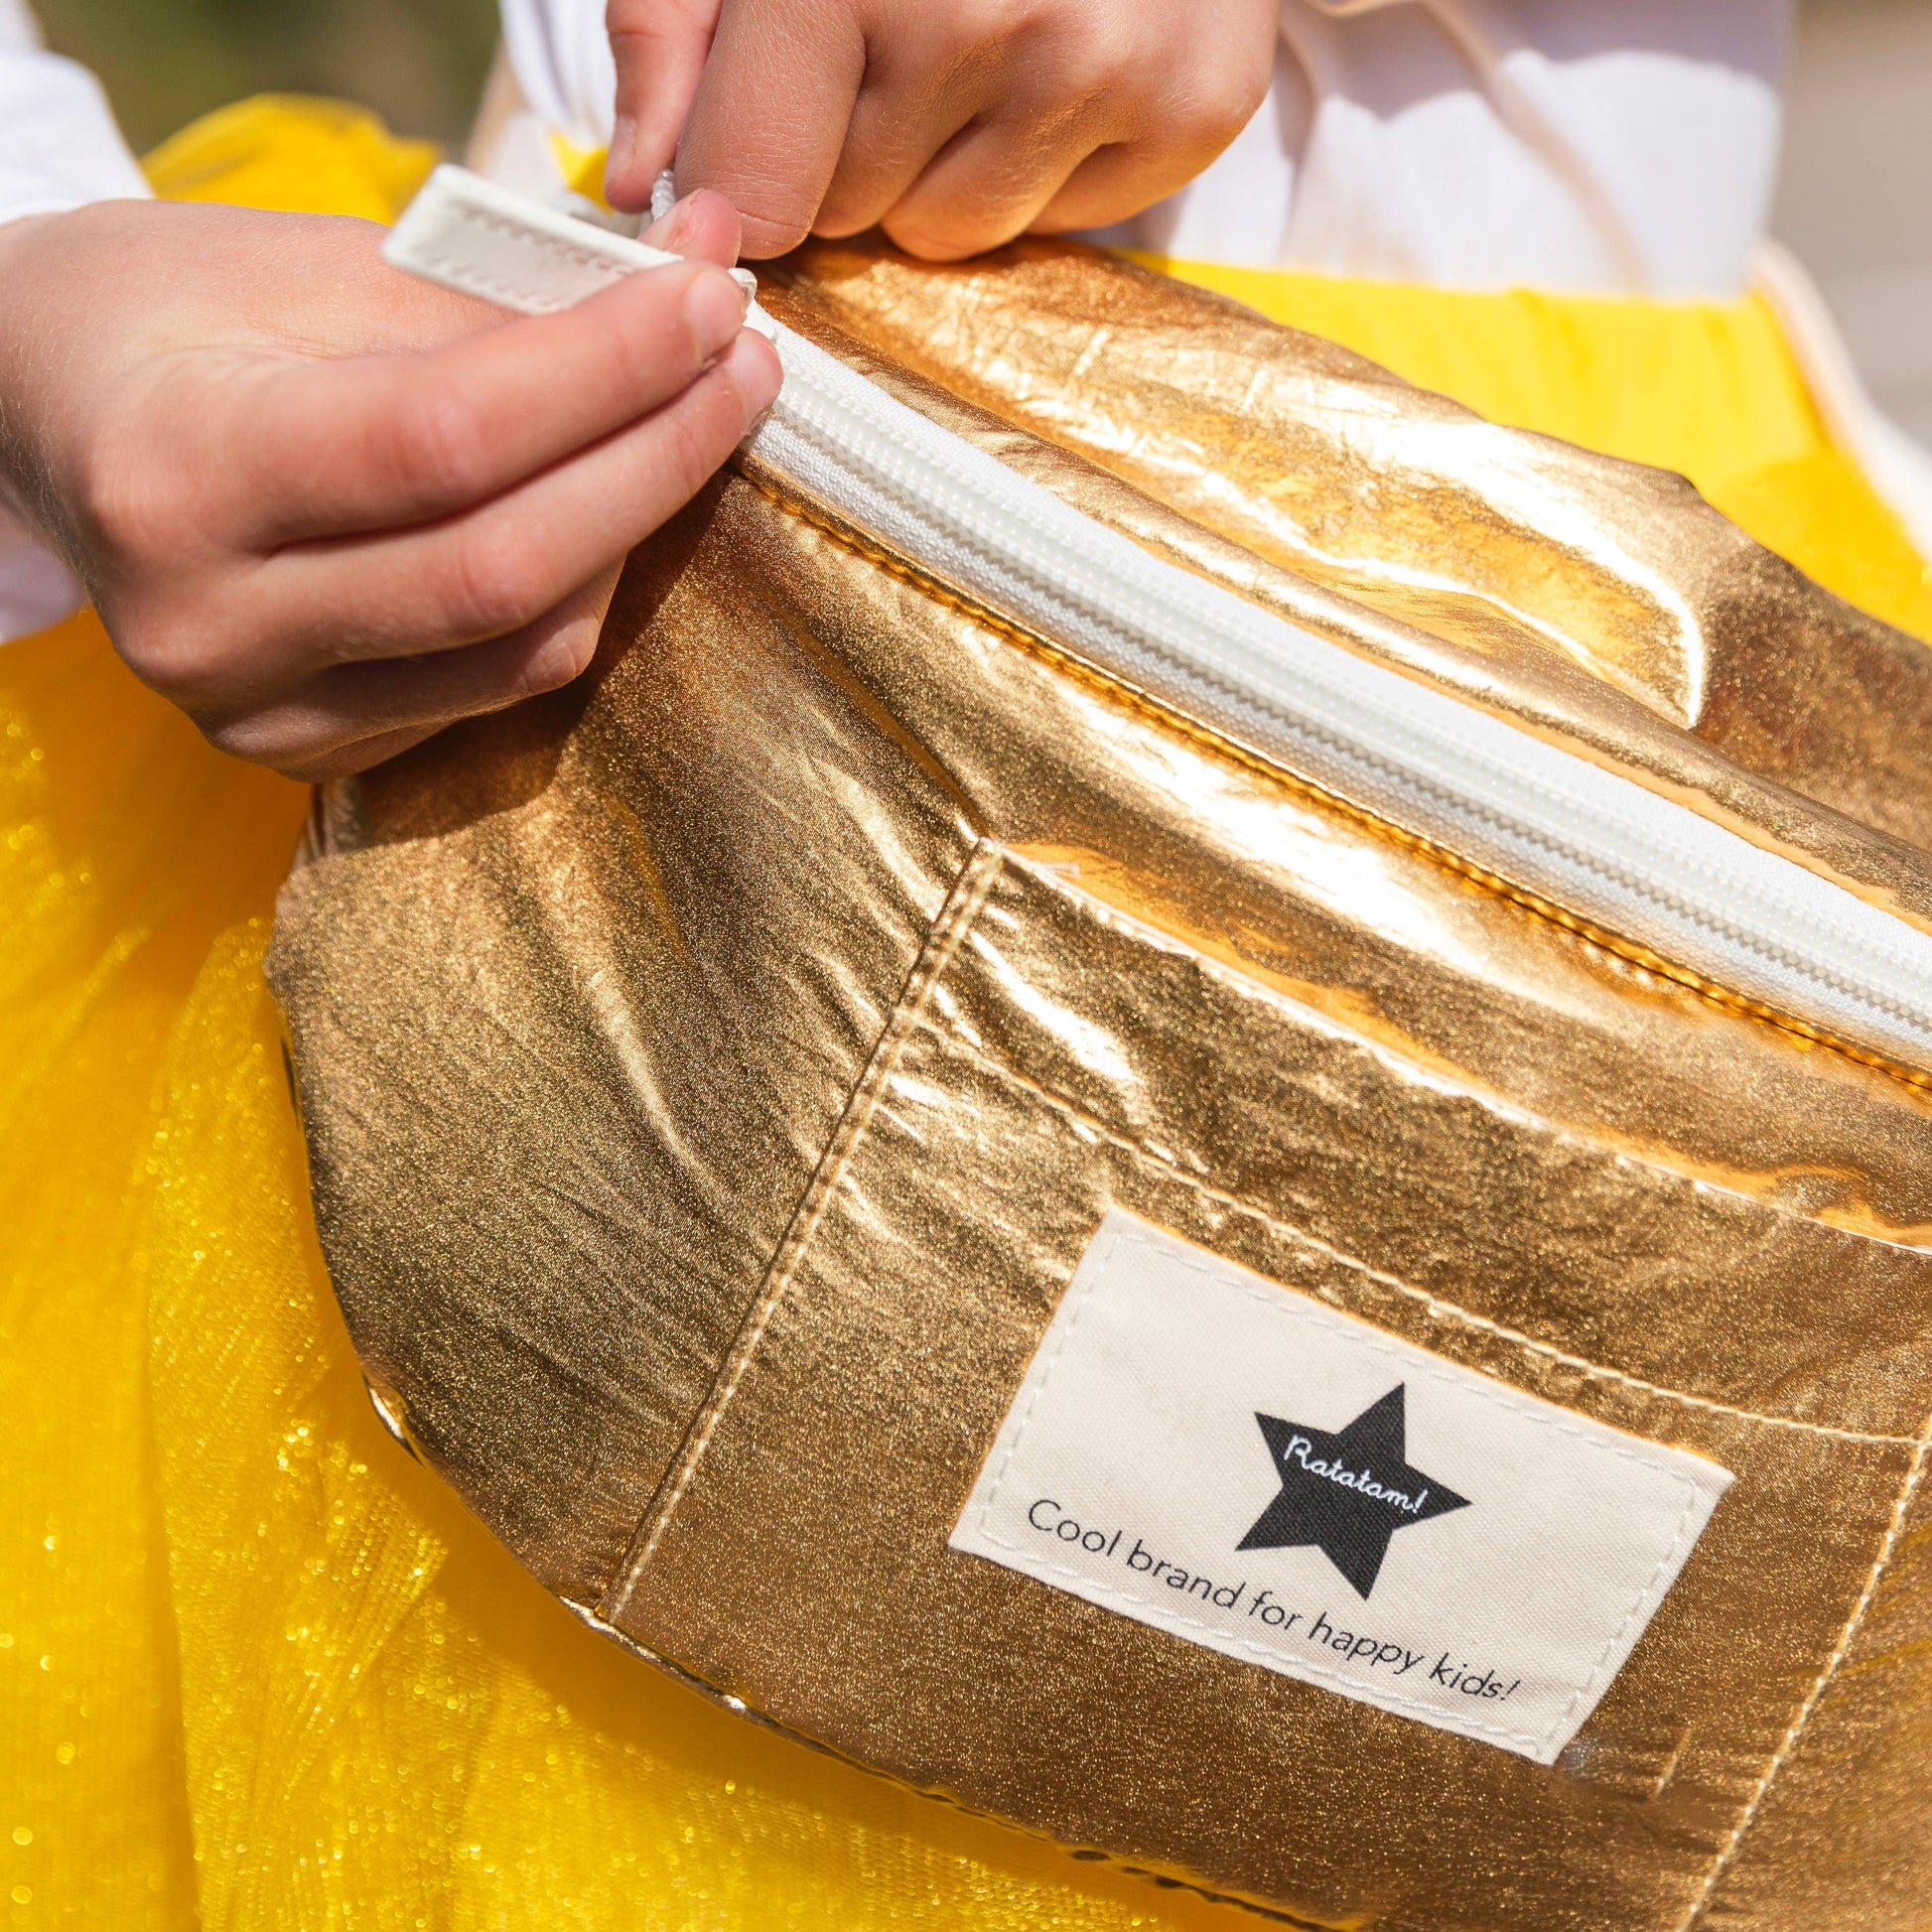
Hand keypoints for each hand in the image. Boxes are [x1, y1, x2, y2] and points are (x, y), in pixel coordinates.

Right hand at [0, 190, 779, 778]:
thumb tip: (687, 284)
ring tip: (695, 420)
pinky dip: (576, 595)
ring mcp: (255, 712)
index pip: (440, 440)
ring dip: (637, 534)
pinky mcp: (309, 754)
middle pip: (500, 572)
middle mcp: (205, 624)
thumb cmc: (175, 317)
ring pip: (521, 651)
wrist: (51, 425)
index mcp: (175, 472)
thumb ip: (495, 296)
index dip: (601, 375)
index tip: (709, 304)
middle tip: (743, 366)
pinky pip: (495, 688)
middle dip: (654, 460)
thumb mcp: (306, 265)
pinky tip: (608, 511)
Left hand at [603, 0, 1281, 260]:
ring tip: (974, 41)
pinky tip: (1057, 56)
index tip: (749, 135)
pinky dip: (1040, 163)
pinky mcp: (1191, 110)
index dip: (736, 177)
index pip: (754, 192)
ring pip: (948, 233)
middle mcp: (986, 23)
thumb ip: (669, 24)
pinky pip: (1057, 224)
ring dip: (936, 168)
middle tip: (887, 33)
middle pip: (847, 213)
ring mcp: (1101, 71)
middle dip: (842, 146)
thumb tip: (639, 177)